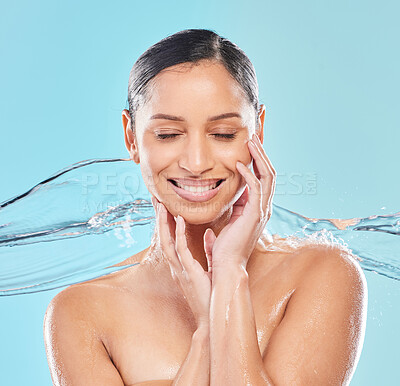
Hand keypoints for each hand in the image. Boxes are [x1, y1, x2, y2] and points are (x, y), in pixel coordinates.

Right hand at [152, 197, 212, 326]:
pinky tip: (179, 220)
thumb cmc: (210, 294)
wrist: (212, 317)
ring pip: (167, 241)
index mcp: (180, 264)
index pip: (170, 239)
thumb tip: (209, 233)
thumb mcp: (209, 268)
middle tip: (156, 199)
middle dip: (159, 218)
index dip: (166, 222)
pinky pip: (181, 250)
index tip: (164, 205)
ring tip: (162, 204)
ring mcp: (179, 269)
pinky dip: (178, 234)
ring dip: (163, 223)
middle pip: (163, 237)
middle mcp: (176, 265)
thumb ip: (208, 250)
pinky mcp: (188, 272)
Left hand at [204, 133, 275, 269]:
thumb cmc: (226, 245)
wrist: (227, 265)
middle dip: (262, 154)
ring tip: (251, 142)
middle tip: (254, 137)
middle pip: (269, 173)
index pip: (263, 178)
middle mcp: (264, 207)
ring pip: (267, 177)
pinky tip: (239, 165)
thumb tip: (235, 193)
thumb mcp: (232, 219)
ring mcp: (262, 211)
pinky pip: (255, 189)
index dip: (259, 161)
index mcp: (258, 207)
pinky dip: (249, 175)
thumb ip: (237, 205)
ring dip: (259, 158)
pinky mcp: (255, 215)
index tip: (251, 145)